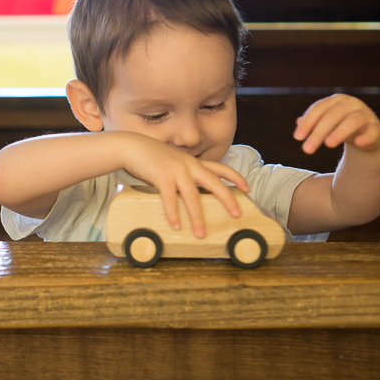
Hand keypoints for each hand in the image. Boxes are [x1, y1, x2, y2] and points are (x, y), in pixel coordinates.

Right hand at [120, 133, 249, 237]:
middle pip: (214, 183)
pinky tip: (176, 225)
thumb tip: (191, 191)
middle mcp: (189, 165)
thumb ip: (185, 173)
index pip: (221, 168)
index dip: (236, 178)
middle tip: (237, 214)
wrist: (132, 146)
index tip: (247, 189)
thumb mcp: (174, 162)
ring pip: (192, 196)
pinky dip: (173, 213)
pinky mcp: (161, 177)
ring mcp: (176, 171)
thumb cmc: (153, 157)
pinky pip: (169, 198)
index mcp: (194, 162)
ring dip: (197, 217)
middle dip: (227, 199)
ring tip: (200, 233)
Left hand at [293, 94, 379, 154]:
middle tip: (306, 149)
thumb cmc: (342, 125)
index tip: (297, 138)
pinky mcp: (376, 127)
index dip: (307, 123)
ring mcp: (365, 114)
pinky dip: (365, 137)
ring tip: (328, 144)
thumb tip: (298, 121)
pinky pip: (371, 132)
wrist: (369, 133)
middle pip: (332, 116)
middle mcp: (351, 104)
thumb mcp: (326, 123)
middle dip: (318, 133)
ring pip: (352, 122)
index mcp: (336, 100)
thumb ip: (313, 122)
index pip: (318, 109)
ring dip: (339, 132)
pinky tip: (358, 143)